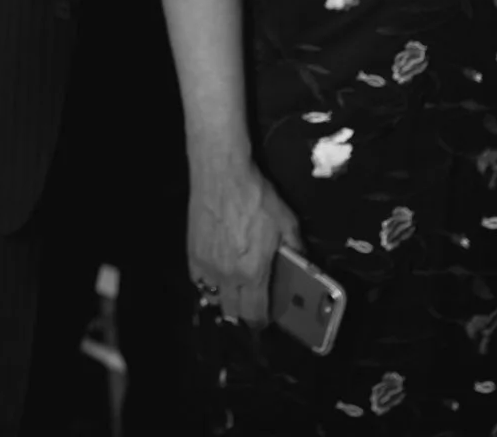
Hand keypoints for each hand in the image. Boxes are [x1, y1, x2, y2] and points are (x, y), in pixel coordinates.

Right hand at [187, 155, 301, 325]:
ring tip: (234, 290)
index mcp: (253, 271)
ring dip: (224, 299)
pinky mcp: (193, 253)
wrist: (222, 174)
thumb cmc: (255, 196)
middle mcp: (228, 275)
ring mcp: (207, 266)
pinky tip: (216, 274)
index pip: (254, 314)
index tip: (266, 318)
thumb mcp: (286, 221)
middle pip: (232, 312)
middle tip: (253, 303)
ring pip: (213, 299)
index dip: (261, 321)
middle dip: (244, 313)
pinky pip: (198, 281)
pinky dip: (207, 283)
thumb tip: (303, 264)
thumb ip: (296, 248)